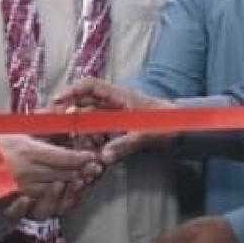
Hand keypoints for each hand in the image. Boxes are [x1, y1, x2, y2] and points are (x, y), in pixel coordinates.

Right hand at [0, 133, 102, 219]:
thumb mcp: (18, 128)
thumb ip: (44, 126)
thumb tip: (67, 116)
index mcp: (29, 151)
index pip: (64, 157)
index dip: (82, 158)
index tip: (92, 156)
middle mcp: (28, 172)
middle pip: (64, 174)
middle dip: (82, 172)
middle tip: (95, 169)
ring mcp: (22, 189)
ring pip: (56, 190)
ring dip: (72, 186)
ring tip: (83, 181)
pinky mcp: (16, 201)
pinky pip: (41, 204)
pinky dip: (55, 200)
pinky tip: (63, 194)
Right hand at [54, 77, 173, 163]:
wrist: (186, 128)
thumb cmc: (170, 123)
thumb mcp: (147, 134)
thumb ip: (126, 145)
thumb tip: (104, 156)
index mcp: (120, 95)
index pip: (90, 86)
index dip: (71, 91)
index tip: (57, 102)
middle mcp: (115, 102)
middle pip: (84, 102)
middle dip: (69, 112)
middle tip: (57, 125)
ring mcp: (117, 114)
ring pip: (90, 118)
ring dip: (81, 128)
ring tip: (74, 140)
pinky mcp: (120, 127)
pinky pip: (100, 130)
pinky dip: (93, 138)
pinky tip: (91, 148)